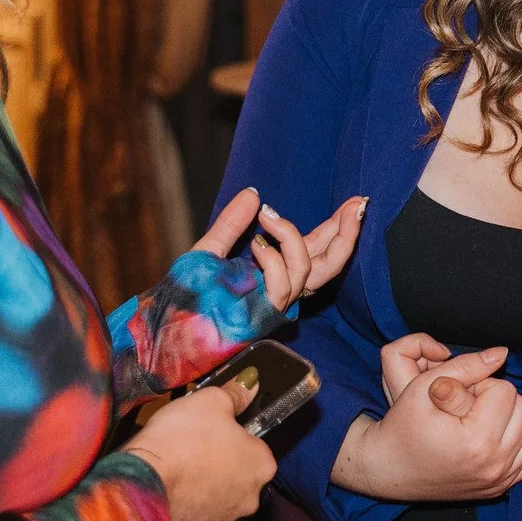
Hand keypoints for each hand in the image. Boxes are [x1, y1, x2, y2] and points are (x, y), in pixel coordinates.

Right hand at [124, 373, 277, 520]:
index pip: (256, 447)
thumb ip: (235, 394)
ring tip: (177, 466)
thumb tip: (249, 385)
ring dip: (202, 484)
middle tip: (193, 445)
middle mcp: (249, 500)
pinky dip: (185, 502)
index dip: (235, 435)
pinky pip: (195, 514)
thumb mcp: (211, 400)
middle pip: (239, 474)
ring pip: (217, 496)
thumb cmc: (181, 439)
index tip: (214, 429)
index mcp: (262, 466)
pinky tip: (168, 487)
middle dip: (220, 462)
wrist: (141, 485)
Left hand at [197, 188, 366, 313]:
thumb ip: (233, 223)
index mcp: (275, 272)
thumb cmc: (186, 295)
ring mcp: (274, 303)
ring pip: (305, 271)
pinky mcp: (264, 314)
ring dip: (291, 238)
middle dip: (345, 233)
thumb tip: (253, 193)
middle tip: (356, 205)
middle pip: (329, 264)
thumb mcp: (210, 249)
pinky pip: (282, 285)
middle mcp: (282, 288)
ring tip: (269, 216)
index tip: (354, 203)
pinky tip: (257, 245)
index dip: (338, 227)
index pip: (317, 248)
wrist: (166, 326)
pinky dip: (272, 260)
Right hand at [330, 346, 521, 501]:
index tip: (459, 395)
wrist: (390, 468)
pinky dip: (521, 438)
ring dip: (513, 416)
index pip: (505, 390)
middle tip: (470, 405)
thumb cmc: (403, 426)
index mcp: (476, 442)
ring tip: (482, 417)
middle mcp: (494, 465)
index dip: (481, 384)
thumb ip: (467, 365)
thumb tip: (501, 354)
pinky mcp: (502, 488)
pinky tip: (496, 433)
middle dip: (499, 399)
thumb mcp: (426, 386)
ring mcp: (500, 480)